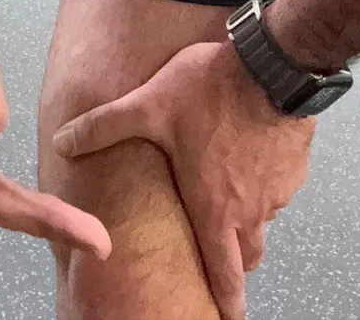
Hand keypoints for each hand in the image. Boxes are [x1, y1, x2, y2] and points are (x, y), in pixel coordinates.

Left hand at [53, 40, 312, 318]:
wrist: (272, 65)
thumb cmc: (211, 92)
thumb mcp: (148, 105)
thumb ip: (104, 126)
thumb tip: (63, 142)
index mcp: (215, 209)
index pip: (225, 274)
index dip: (226, 301)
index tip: (226, 317)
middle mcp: (251, 209)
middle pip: (248, 254)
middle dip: (235, 261)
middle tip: (222, 256)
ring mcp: (278, 189)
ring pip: (264, 219)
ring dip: (248, 215)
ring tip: (231, 194)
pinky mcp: (296, 165)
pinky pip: (280, 186)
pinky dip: (265, 182)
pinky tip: (251, 154)